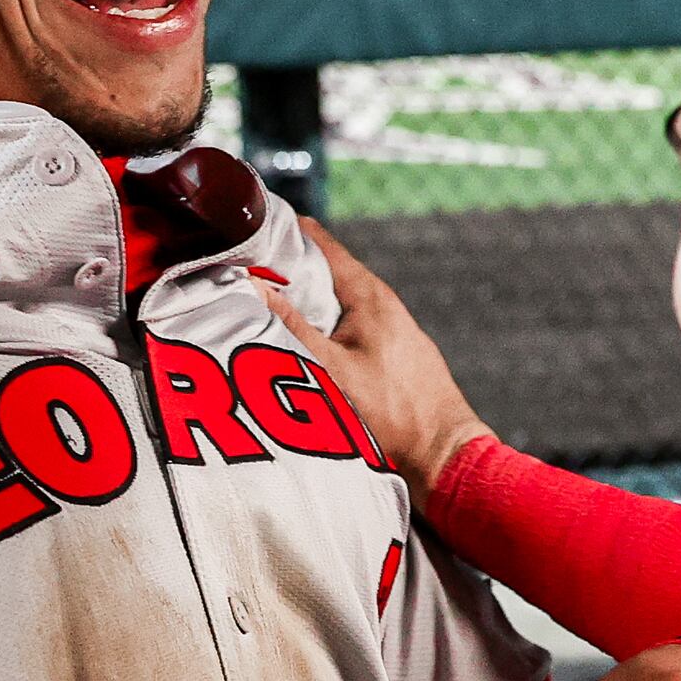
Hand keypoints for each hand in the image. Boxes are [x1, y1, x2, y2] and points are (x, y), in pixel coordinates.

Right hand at [267, 222, 490, 483]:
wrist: (442, 451)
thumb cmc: (394, 413)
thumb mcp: (331, 370)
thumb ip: (291, 327)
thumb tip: (253, 288)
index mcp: (369, 295)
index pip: (320, 242)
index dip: (284, 231)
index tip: (247, 230)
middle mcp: (380, 302)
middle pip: (324, 269)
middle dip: (284, 267)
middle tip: (238, 269)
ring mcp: (386, 325)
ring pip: (334, 299)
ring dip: (300, 298)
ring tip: (257, 300)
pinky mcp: (387, 349)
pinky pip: (344, 322)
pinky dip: (318, 321)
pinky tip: (297, 338)